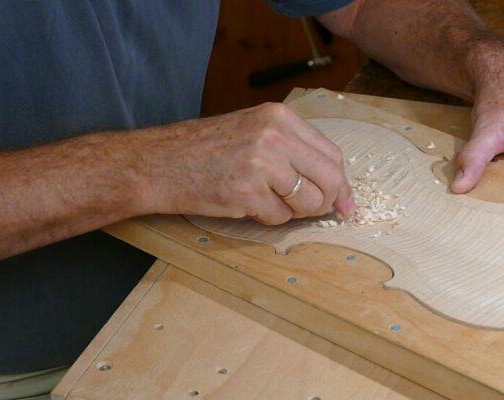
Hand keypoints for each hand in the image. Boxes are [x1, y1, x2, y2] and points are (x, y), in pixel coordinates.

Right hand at [142, 102, 354, 223]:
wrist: (158, 162)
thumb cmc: (206, 150)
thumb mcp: (254, 132)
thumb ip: (295, 152)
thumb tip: (339, 191)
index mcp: (280, 117)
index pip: (333, 154)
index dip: (341, 183)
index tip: (345, 202)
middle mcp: (275, 135)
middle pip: (330, 179)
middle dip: (327, 202)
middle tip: (313, 210)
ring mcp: (262, 163)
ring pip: (309, 202)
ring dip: (294, 212)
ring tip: (267, 200)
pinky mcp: (247, 191)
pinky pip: (280, 217)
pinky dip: (268, 218)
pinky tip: (246, 203)